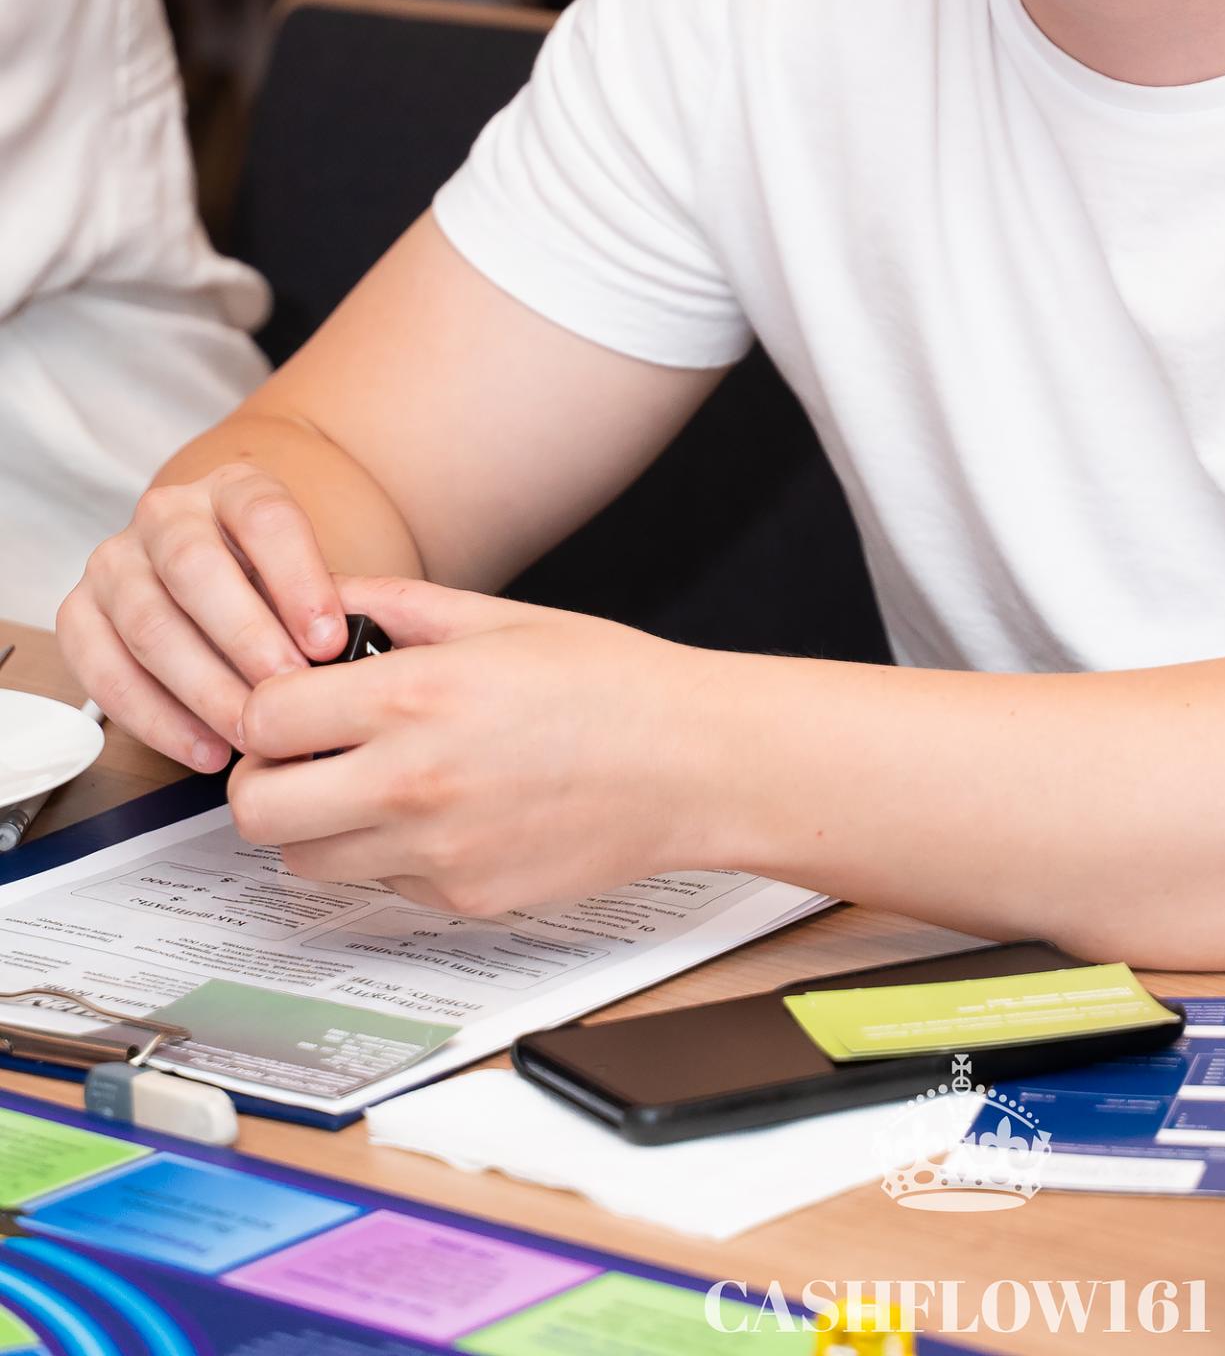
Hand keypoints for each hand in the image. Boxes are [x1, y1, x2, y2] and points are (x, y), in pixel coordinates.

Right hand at [57, 467, 346, 771]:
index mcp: (233, 487)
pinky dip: (155, 718)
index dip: (298, 580)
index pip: (264, 517)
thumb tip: (361, 654)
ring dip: (201, 688)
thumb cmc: (273, 586)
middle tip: (284, 691)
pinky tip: (203, 747)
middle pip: (196, 568)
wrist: (214, 576)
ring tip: (249, 733)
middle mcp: (167, 514)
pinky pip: (104, 671)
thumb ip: (328, 604)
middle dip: (244, 638)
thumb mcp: (307, 577)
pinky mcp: (80, 614)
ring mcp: (117, 561)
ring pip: (149, 623)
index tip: (329, 641)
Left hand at [226, 579, 719, 912]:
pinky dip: (383, 853)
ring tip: (366, 782)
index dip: (266, 705)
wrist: (692, 763)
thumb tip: (326, 601)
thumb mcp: (499, 617)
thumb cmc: (611, 681)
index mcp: (416, 695)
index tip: (291, 698)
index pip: (264, 718)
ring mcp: (435, 851)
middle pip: (257, 809)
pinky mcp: (461, 898)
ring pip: (303, 860)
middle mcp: (412, 781)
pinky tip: (437, 811)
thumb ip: (397, 606)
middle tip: (301, 753)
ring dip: (314, 823)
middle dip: (265, 776)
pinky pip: (378, 884)